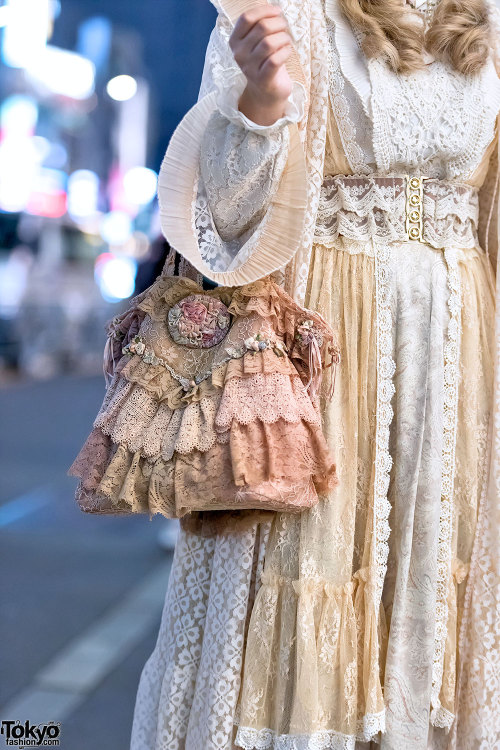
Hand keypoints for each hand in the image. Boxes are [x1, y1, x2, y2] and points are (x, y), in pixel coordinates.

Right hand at [229, 5, 293, 125]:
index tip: (277, 11)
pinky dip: (285, 52)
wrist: (266, 92)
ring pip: (269, 43)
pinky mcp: (262, 79)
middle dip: (278, 24)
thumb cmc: (264, 61)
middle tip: (285, 28)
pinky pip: (275, 60)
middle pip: (261, 28)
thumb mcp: (257, 42)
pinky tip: (287, 51)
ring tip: (286, 41)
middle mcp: (239, 54)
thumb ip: (260, 25)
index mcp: (235, 41)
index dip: (264, 10)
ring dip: (283, 38)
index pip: (246, 18)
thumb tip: (274, 9)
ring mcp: (249, 68)